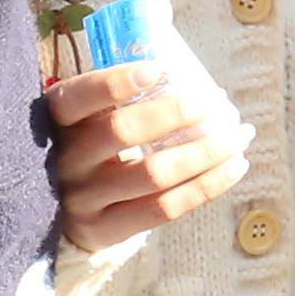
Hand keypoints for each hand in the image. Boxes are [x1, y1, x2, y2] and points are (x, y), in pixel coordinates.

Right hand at [40, 59, 238, 254]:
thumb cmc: (88, 147)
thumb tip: (182, 64)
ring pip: (154, 174)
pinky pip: (166, 208)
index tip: (157, 69)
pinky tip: (234, 167)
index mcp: (56, 122)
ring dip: (205, 152)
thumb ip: (116, 94)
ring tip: (238, 136)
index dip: (115, 82)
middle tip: (211, 104)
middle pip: (121, 132)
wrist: (61, 211)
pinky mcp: (105, 230)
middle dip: (173, 114)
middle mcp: (65, 160)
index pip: (77, 97)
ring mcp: (83, 199)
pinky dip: (207, 186)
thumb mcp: (85, 117)